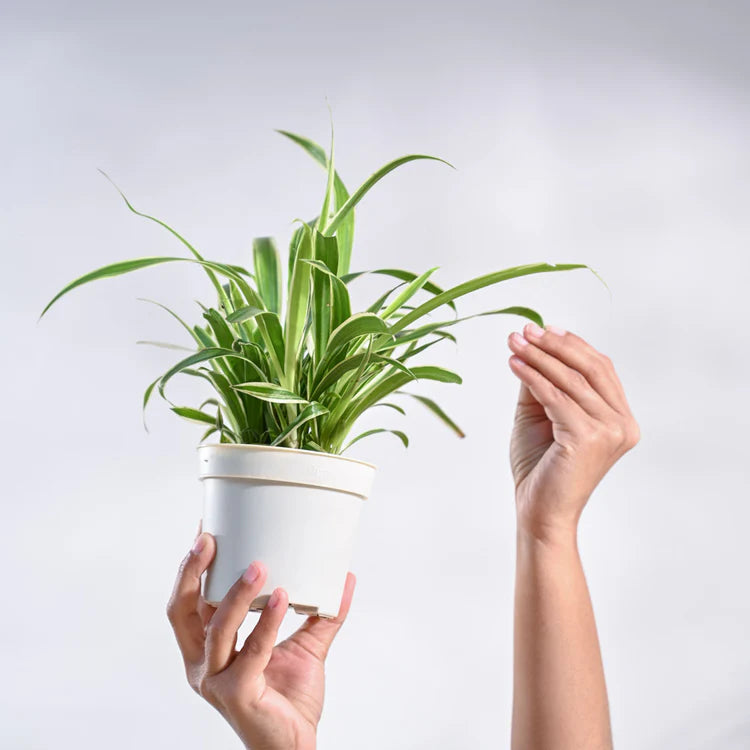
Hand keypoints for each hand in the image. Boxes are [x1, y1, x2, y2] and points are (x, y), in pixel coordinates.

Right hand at [166, 527, 354, 749]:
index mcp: (208, 648)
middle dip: (192, 572)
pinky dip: (267, 622)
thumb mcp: (305, 645)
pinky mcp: (237, 695)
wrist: (296, 746)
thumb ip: (321, 612)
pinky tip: (281, 597)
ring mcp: (216, 681)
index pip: (189, 601)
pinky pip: (251, 651)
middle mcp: (203, 663)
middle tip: (211, 539)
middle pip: (183, 611)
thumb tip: (344, 576)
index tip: (206, 531)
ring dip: (236, 592)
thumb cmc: (288, 699)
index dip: (191, 567)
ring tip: (259, 564)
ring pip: (216, 627)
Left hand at [507, 323, 639, 541]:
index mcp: (621, 418)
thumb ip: (543, 383)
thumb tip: (533, 346)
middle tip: (525, 330)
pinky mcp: (588, 438)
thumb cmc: (540, 466)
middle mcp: (623, 424)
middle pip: (590, 368)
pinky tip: (513, 364)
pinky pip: (555, 397)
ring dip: (538, 356)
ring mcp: (610, 432)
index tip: (542, 328)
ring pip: (570, 380)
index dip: (572, 345)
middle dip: (554, 345)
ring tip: (513, 342)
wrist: (538, 511)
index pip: (600, 369)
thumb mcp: (541, 415)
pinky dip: (532, 376)